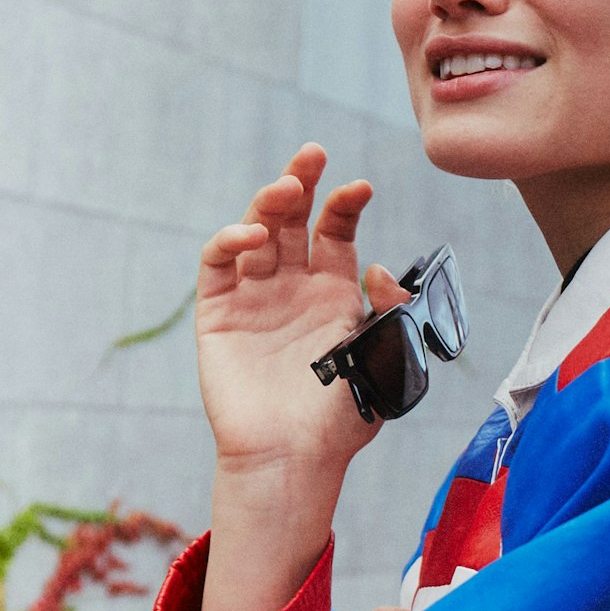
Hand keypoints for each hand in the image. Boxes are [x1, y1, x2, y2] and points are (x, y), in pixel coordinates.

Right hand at [196, 145, 405, 483]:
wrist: (296, 457)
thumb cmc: (343, 417)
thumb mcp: (386, 359)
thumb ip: (391, 313)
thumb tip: (381, 270)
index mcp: (334, 294)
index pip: (336, 232)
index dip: (345, 205)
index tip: (362, 188)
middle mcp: (292, 288)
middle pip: (294, 219)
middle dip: (302, 182)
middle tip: (313, 153)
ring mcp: (254, 298)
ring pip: (256, 232)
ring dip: (268, 204)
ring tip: (285, 188)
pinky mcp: (219, 314)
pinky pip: (218, 264)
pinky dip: (231, 240)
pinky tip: (255, 234)